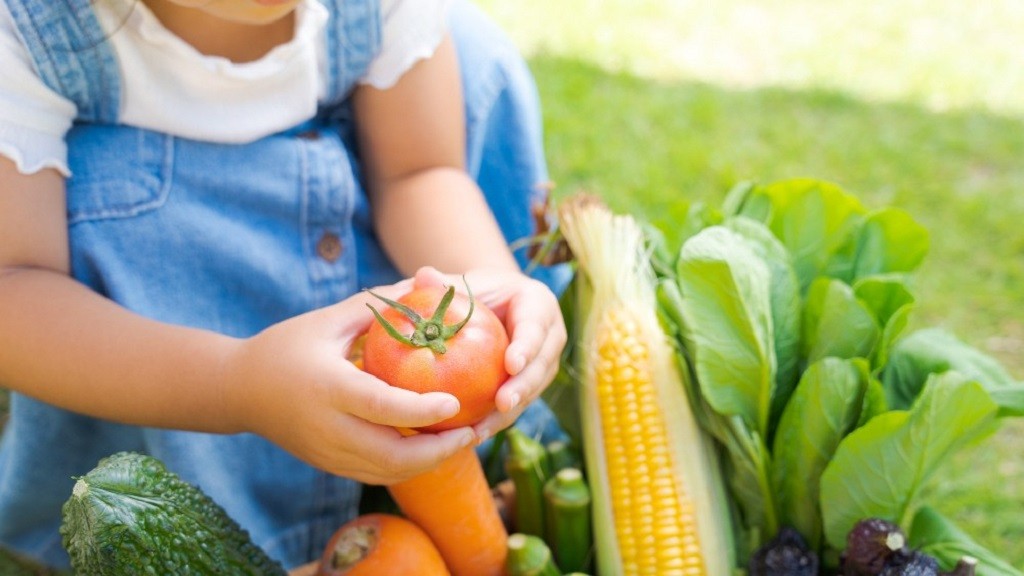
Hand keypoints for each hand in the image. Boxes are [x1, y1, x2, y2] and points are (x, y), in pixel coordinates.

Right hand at [221, 281, 476, 484]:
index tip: (456, 403)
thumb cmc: (286, 346)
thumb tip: (424, 283)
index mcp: (328, 388)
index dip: (422, 411)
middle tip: (472, 431)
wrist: (237, 390)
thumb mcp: (328, 320)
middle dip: (439, 450)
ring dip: (429, 462)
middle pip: (392, 456)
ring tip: (461, 440)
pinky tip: (432, 447)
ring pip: (388, 472)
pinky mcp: (329, 464)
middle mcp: (328, 428)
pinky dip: (408, 466)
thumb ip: (376, 306)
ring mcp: (327, 452)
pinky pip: (376, 474)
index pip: (382, 408)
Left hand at [409, 266, 566, 442]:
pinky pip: (516, 406)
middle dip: (523, 387)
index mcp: (539, 305)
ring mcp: (543, 364)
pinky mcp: (531, 386)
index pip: (535, 326)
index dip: (527, 346)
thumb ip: (445, 284)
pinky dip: (495, 421)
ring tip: (483, 429)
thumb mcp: (464, 284)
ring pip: (531, 392)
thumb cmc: (477, 291)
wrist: (491, 307)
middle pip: (540, 365)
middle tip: (502, 404)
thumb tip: (423, 275)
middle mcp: (550, 337)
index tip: (511, 364)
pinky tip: (472, 435)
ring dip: (509, 413)